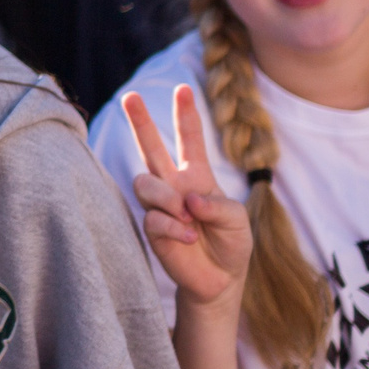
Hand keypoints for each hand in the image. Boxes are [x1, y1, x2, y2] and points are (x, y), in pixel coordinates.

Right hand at [122, 85, 252, 308]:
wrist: (219, 280)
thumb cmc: (231, 244)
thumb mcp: (238, 220)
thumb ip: (217, 205)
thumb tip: (188, 201)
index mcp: (197, 176)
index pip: (189, 140)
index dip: (185, 114)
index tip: (183, 88)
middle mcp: (174, 186)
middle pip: (151, 147)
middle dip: (141, 121)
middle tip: (130, 96)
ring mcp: (161, 206)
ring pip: (145, 182)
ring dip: (166, 197)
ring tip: (186, 215)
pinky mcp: (153, 228)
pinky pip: (153, 217)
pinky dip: (174, 226)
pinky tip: (189, 237)